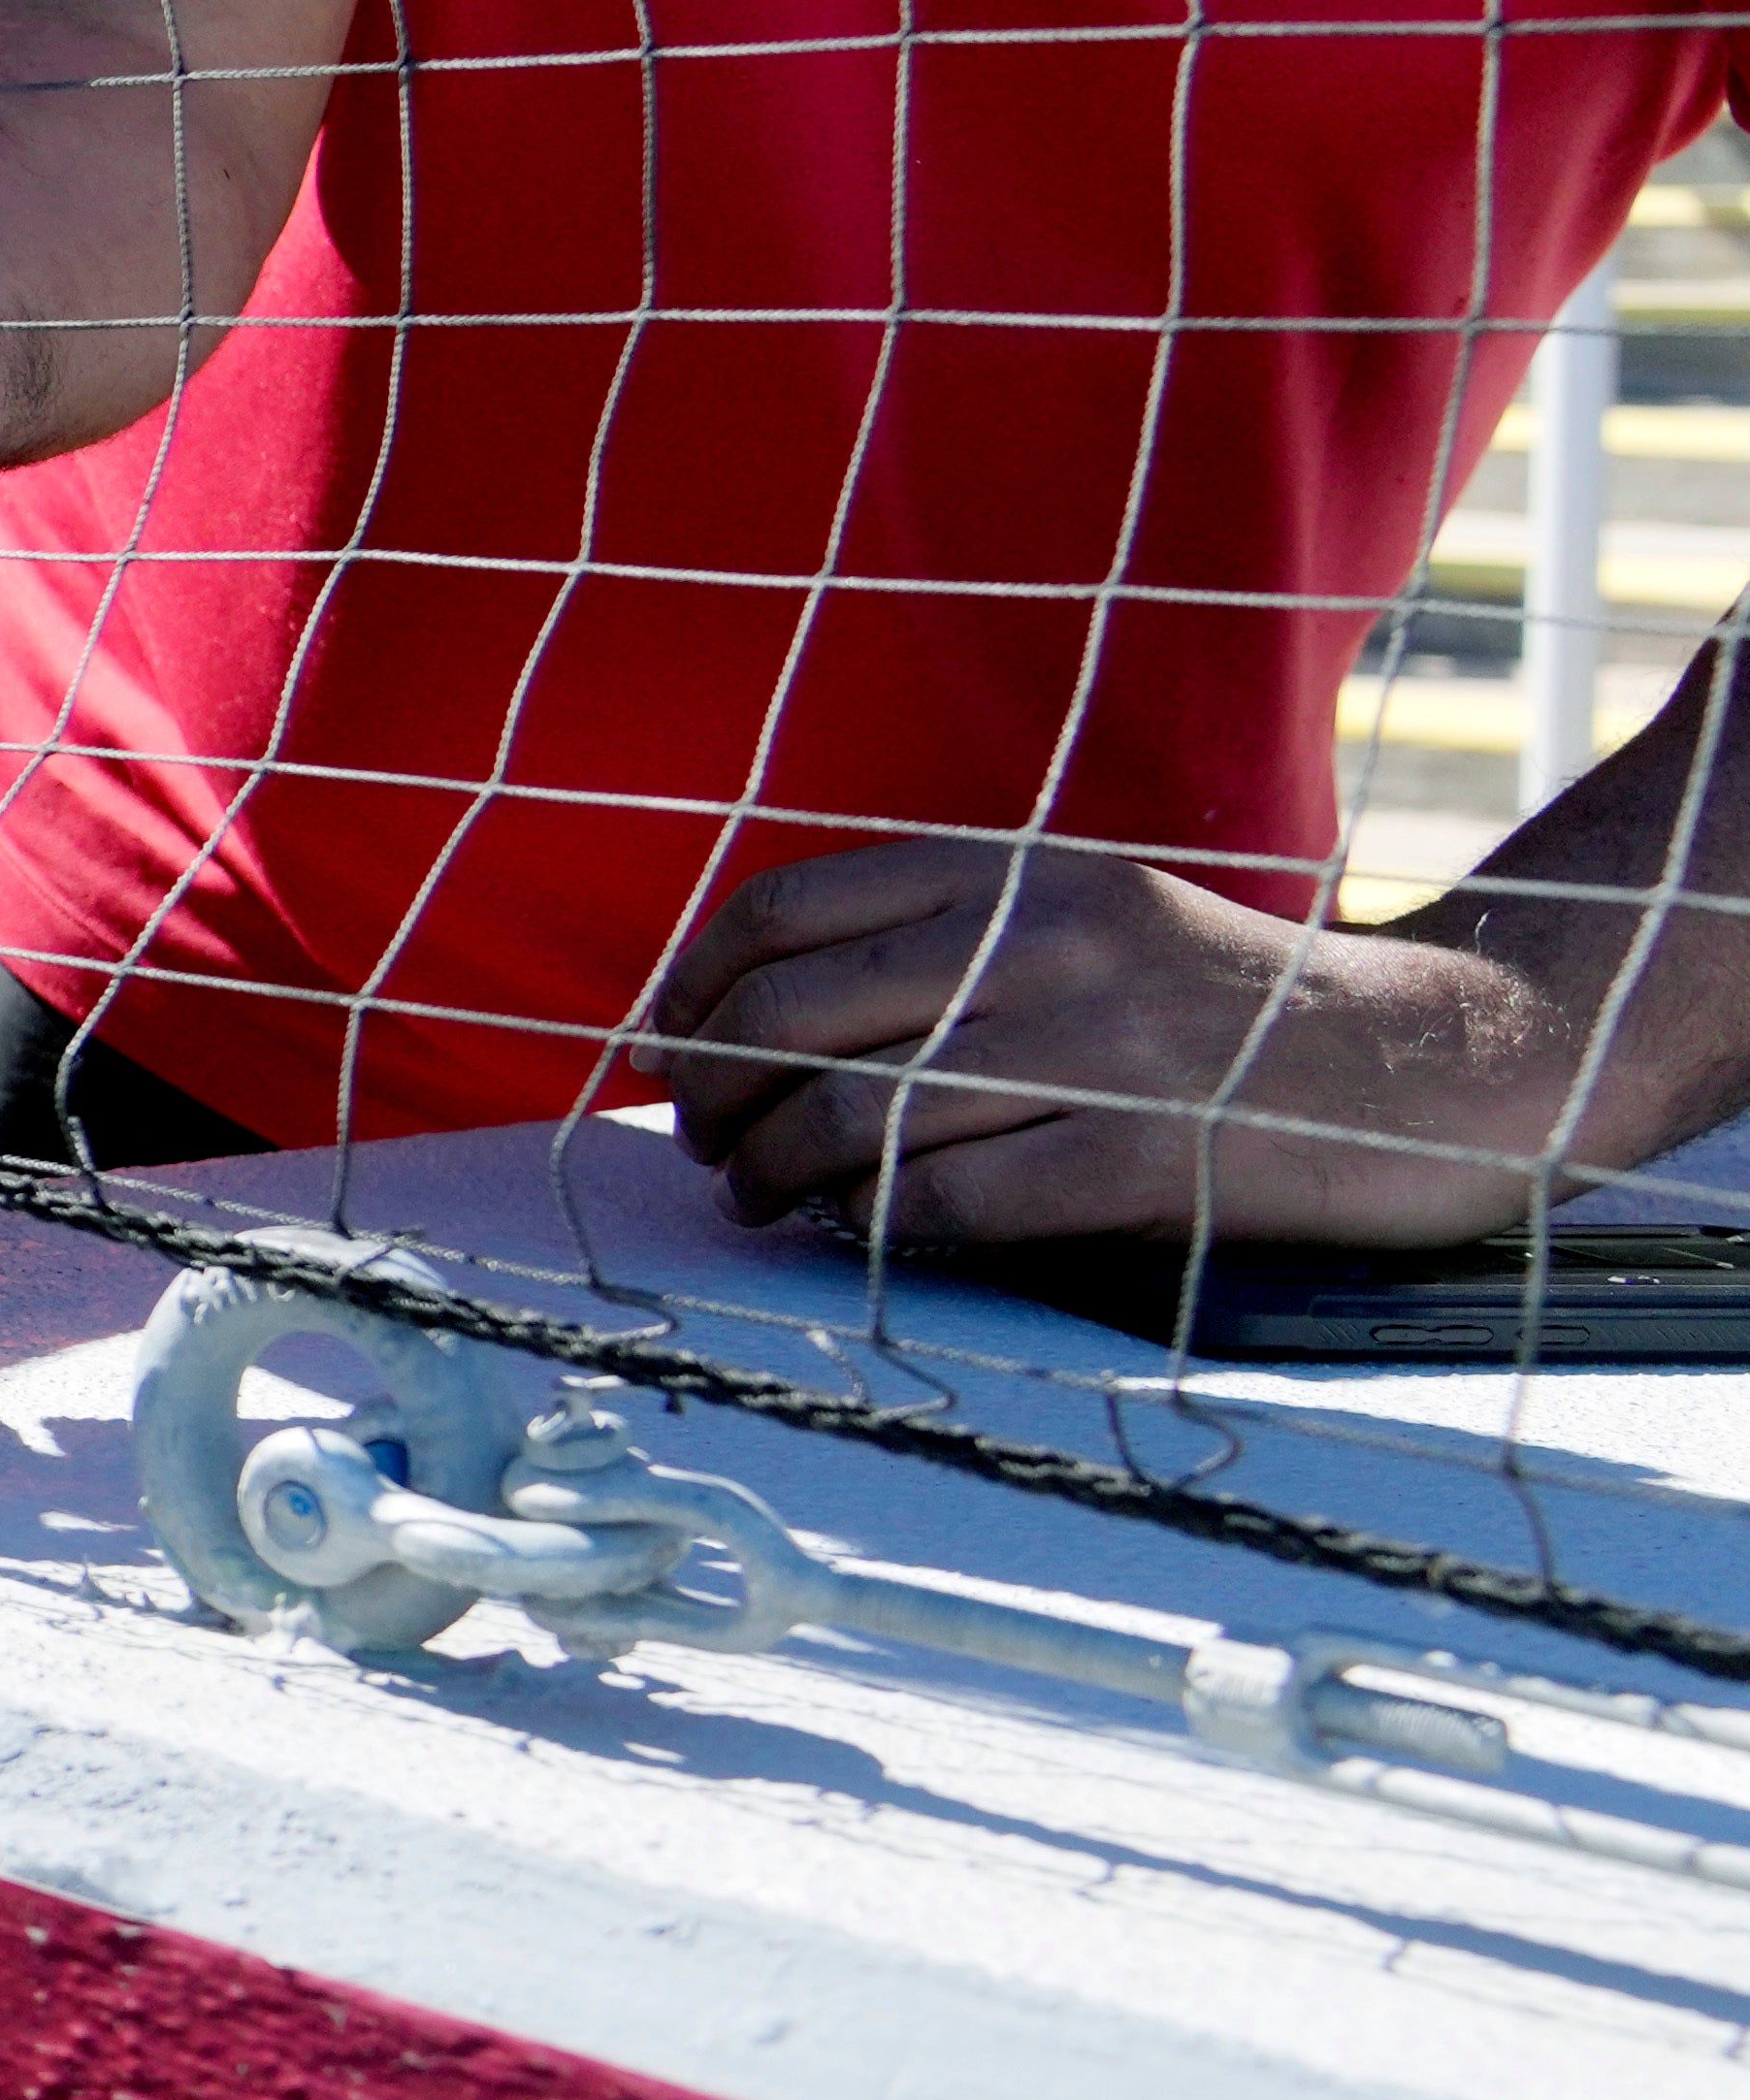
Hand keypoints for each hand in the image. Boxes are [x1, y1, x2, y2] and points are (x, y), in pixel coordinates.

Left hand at [637, 835, 1627, 1249]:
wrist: (1433, 1063)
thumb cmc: (1219, 1006)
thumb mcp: (1082, 918)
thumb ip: (938, 945)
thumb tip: (736, 1022)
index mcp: (1018, 870)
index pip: (783, 909)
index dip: (693, 986)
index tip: (667, 1047)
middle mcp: (1046, 942)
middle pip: (792, 1016)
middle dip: (713, 1090)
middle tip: (705, 1140)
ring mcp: (1099, 1048)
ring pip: (853, 1114)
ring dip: (773, 1169)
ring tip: (756, 1194)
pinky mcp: (1146, 1158)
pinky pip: (949, 1200)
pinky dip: (874, 1223)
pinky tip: (856, 1230)